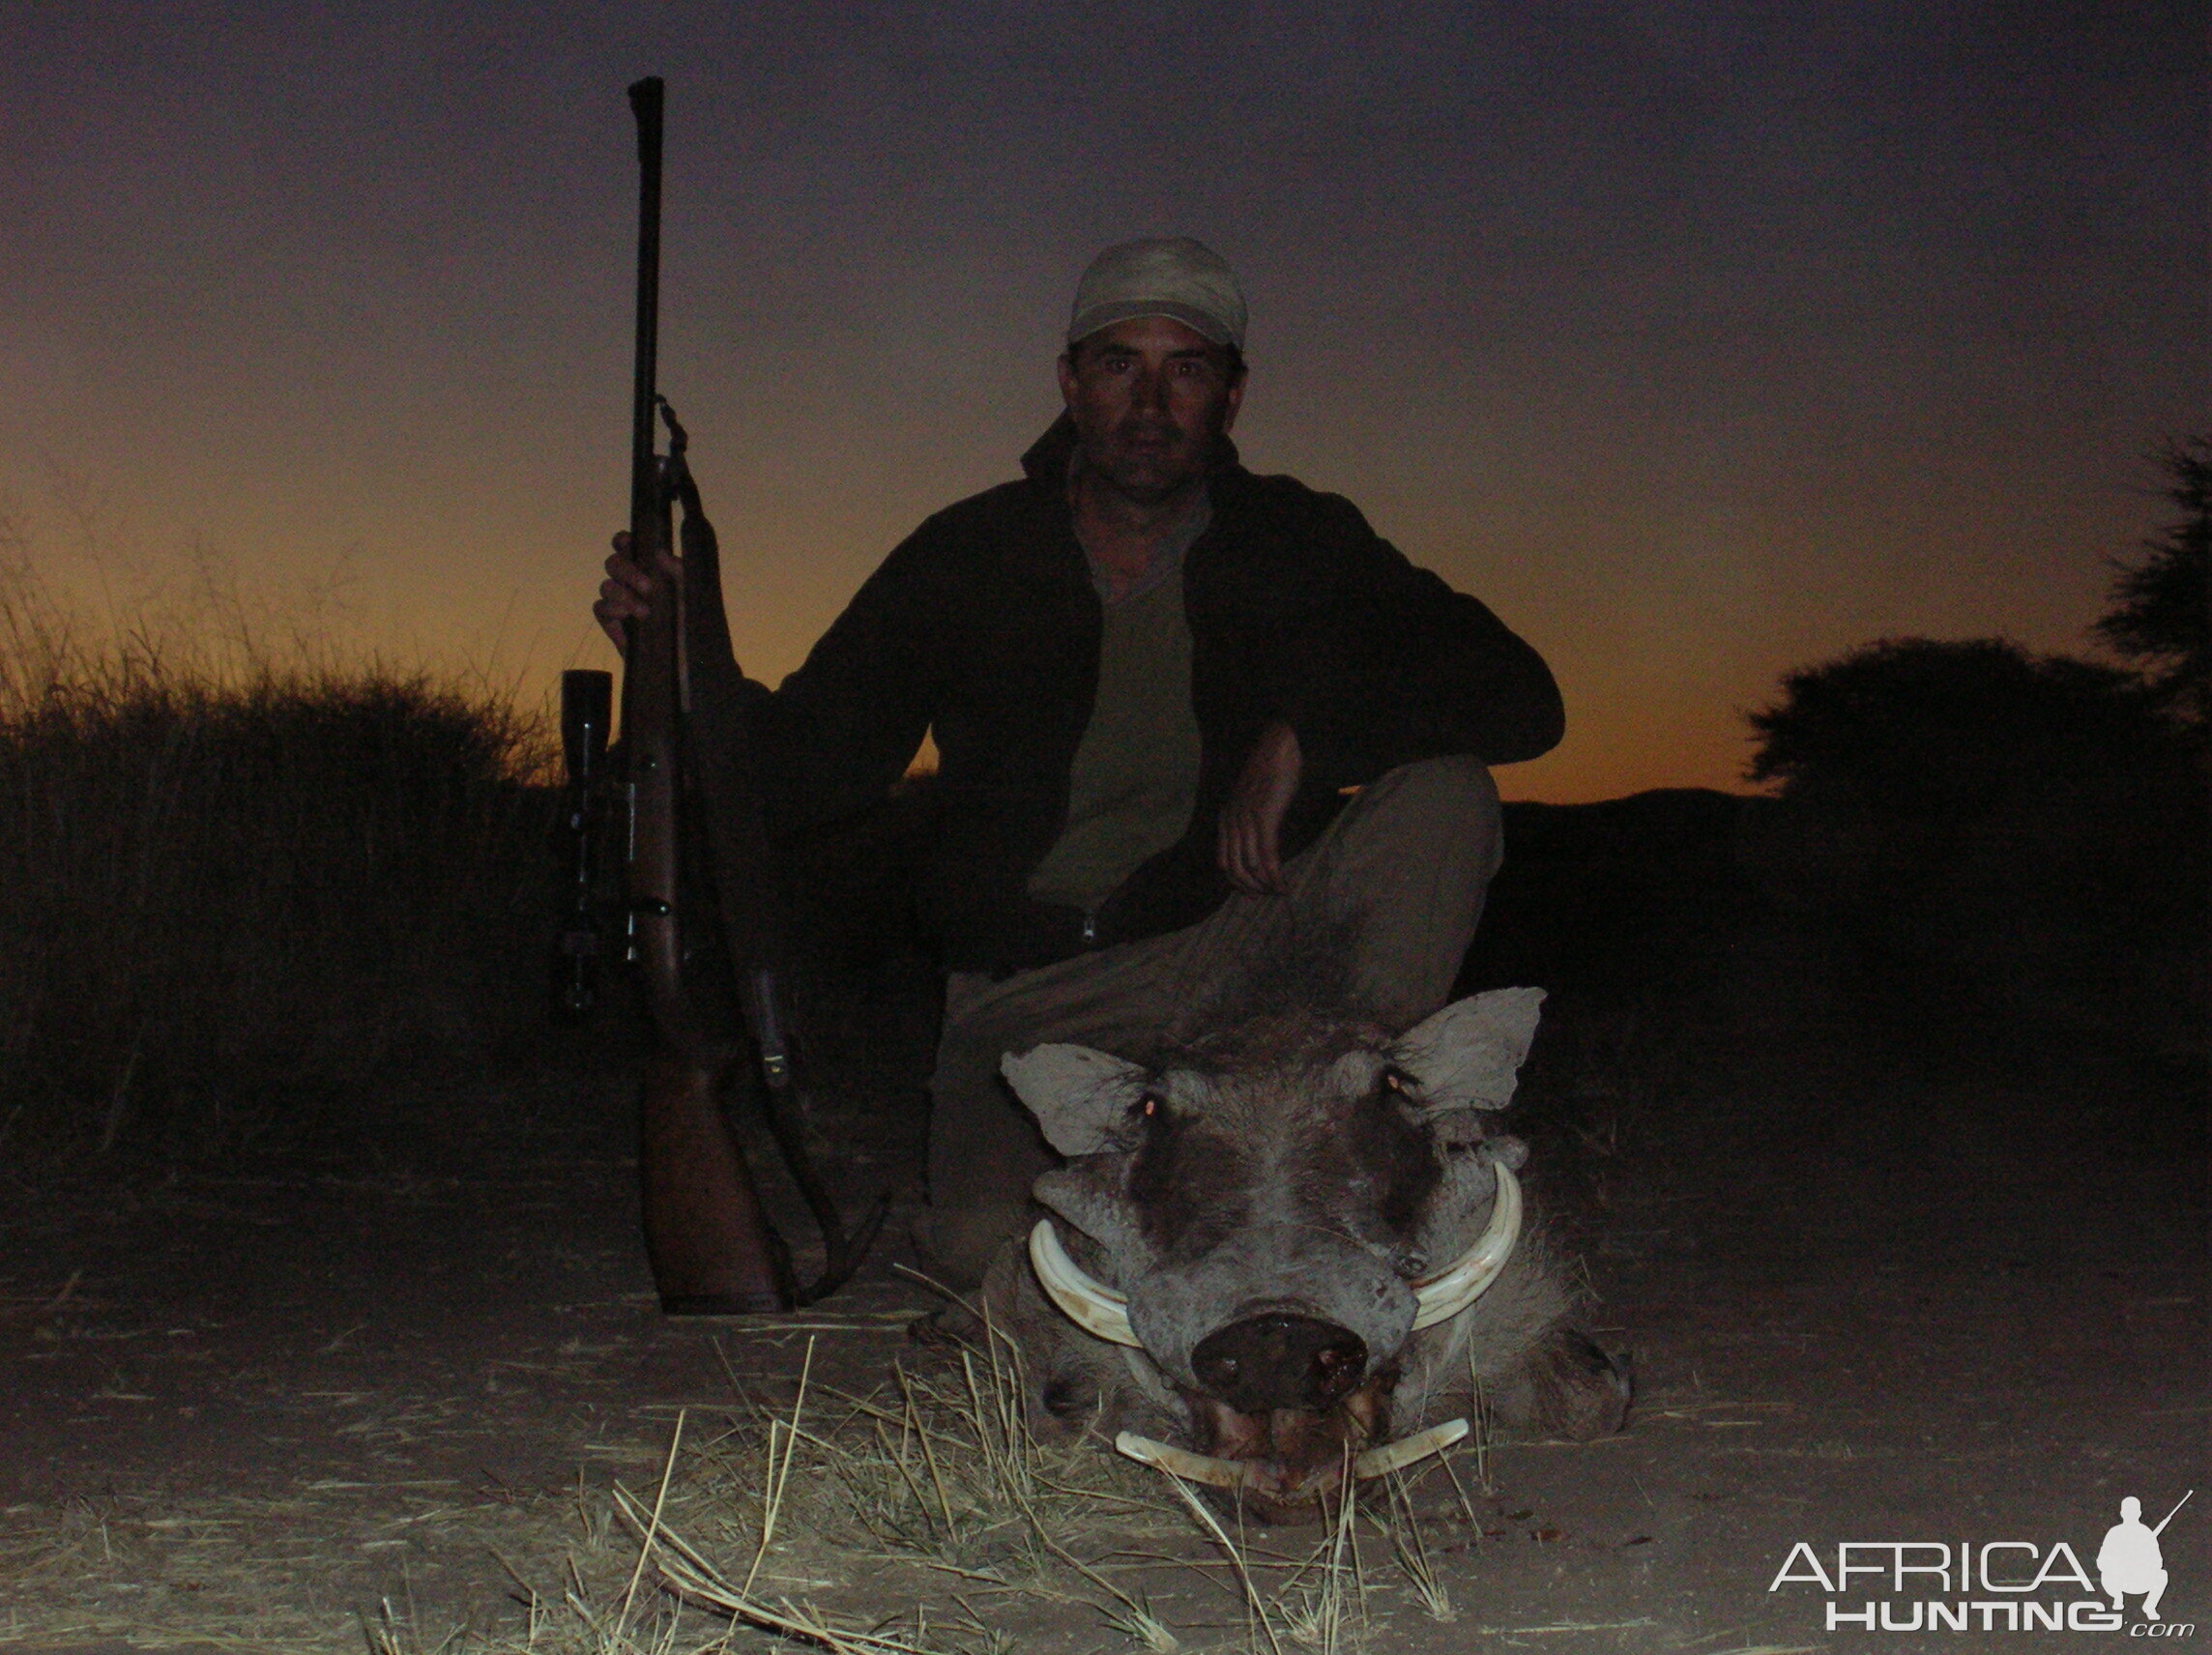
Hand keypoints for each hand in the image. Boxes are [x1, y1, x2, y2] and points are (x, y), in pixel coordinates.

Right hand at [593, 530, 680, 654]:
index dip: (623, 540)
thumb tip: (661, 553)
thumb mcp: (689, 595)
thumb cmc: (688, 621)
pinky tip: (626, 617)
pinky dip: (612, 609)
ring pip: (606, 585)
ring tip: (644, 612)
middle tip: (648, 587)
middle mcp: (628, 580)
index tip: (629, 542)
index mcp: (646, 568)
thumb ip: (678, 572)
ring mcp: (617, 600)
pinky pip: (600, 607)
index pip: (626, 545)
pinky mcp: (610, 621)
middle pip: (613, 563)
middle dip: (627, 571)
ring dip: (623, 595)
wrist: (682, 658)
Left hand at [1217, 721, 1301, 893]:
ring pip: (1250, 866)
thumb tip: (1262, 842)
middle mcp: (1231, 821)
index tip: (1254, 892)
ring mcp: (1246, 821)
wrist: (1280, 746)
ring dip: (1266, 885)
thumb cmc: (1272, 770)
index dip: (1237, 882)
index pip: (1223, 862)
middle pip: (1234, 869)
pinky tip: (1284, 884)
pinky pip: (1267, 857)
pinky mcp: (1264, 819)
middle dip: (1251, 888)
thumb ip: (1251, 820)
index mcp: (1226, 817)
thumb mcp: (1253, 798)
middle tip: (1269, 896)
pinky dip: (1275, 875)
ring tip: (1280, 892)